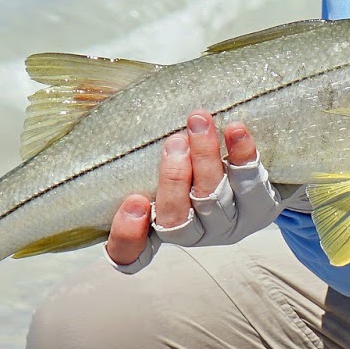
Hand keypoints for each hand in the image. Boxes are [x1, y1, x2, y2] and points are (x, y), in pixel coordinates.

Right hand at [106, 111, 288, 273]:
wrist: (258, 176)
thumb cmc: (192, 164)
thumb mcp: (156, 160)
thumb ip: (131, 144)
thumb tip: (90, 95)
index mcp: (156, 229)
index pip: (131, 253)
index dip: (128, 236)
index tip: (133, 202)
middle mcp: (191, 233)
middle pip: (177, 219)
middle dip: (174, 179)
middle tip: (174, 142)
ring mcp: (227, 225)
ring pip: (213, 198)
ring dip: (205, 158)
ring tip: (199, 122)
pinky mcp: (258, 210)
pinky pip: (252, 186)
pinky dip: (243, 155)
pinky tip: (236, 131)